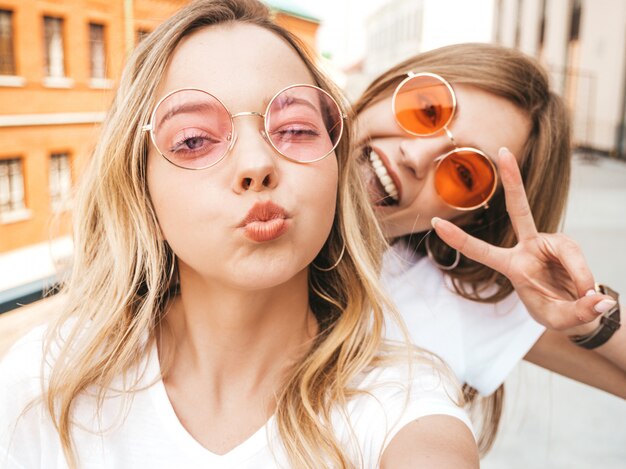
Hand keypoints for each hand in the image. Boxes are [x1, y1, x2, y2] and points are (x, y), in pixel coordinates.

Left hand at [431, 147, 616, 333]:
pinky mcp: (568, 244)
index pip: (481, 251)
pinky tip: (589, 292)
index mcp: (512, 266)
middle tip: (503, 151)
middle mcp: (528, 248)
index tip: (435, 223)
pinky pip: (579, 258)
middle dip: (513, 181)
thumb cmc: (558, 312)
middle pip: (520, 210)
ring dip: (579, 277)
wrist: (578, 308)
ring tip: (583, 298)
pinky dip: (586, 277)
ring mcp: (550, 242)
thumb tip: (600, 298)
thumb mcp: (561, 319)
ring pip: (568, 251)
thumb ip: (578, 311)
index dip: (458, 239)